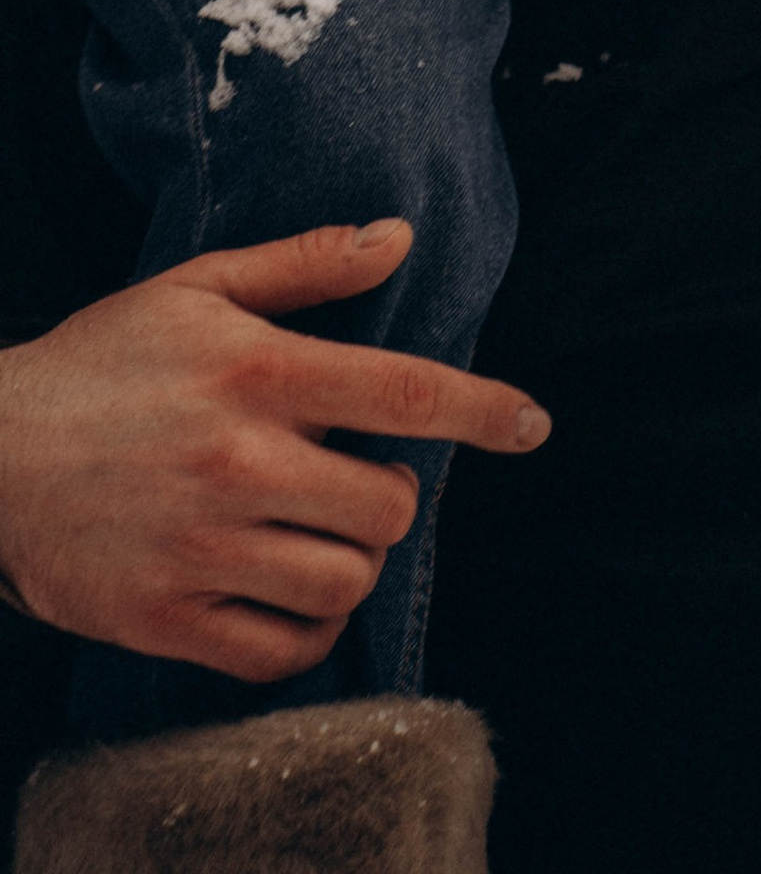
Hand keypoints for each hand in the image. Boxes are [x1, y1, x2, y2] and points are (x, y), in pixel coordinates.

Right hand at [0, 220, 546, 677]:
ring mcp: (200, 548)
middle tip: (356, 478)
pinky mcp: (165, 619)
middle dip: (393, 494)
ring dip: (353, 563)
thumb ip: (307, 264)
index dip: (482, 410)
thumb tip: (400, 237)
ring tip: (321, 533)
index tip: (533, 425)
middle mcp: (236, 462)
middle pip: (385, 505)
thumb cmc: (101, 362)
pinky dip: (306, 630)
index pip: (400, 392)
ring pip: (342, 582)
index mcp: (253, 371)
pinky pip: (279, 651)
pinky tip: (292, 592)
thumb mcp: (198, 286)